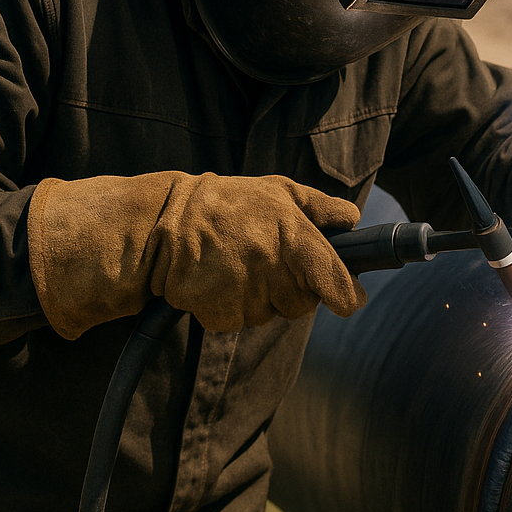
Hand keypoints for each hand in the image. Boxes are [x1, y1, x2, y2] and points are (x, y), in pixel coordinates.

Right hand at [28, 171, 362, 336]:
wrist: (159, 223)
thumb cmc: (226, 203)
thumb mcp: (276, 191)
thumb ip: (319, 206)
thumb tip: (351, 220)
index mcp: (291, 232)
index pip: (332, 278)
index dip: (344, 294)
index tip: (349, 300)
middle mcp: (270, 263)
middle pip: (302, 304)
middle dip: (291, 290)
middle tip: (268, 264)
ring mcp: (243, 290)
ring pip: (269, 315)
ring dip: (258, 298)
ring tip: (235, 264)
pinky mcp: (217, 311)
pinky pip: (238, 321)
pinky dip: (230, 307)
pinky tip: (216, 280)